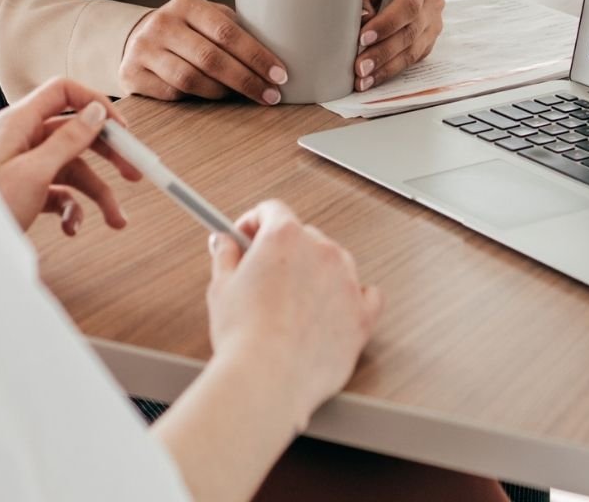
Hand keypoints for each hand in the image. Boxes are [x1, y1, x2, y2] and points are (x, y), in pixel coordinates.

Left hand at [0, 77, 142, 235]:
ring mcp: (25, 165)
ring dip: (98, 194)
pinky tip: (73, 227)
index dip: (94, 105)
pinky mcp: (26, 190)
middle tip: (134, 173)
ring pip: (73, 169)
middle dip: (108, 156)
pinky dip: (72, 210)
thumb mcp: (34, 172)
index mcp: (19, 123)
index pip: (63, 93)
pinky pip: (60, 192)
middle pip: (75, 134)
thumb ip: (67, 140)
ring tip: (116, 220)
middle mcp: (22, 139)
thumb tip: (96, 112)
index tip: (122, 130)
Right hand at [121, 0, 288, 103]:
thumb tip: (282, 50)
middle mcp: (162, 23)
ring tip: (246, 96)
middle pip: (211, 58)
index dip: (256, 55)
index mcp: (187, 4)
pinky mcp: (132, 75)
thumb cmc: (188, 31)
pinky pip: (173, 94)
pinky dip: (198, 98)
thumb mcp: (208, 19)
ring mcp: (143, 49)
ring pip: (191, 80)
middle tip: (271, 95)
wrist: (138, 39)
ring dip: (224, 92)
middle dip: (246, 80)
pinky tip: (214, 98)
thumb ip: (236, 29)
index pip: (227, 31)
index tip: (280, 74)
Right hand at [205, 200, 383, 426]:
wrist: (268, 378)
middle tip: (263, 276)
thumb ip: (225, 256)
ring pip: (335, 263)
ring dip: (316, 273)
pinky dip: (351, 298)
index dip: (255, 223)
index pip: (273, 210)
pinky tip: (334, 308)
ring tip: (292, 303)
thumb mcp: (221, 287)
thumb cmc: (244, 337)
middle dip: (284, 252)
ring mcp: (346, 282)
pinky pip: (367, 295)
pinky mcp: (362, 315)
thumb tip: (225, 244)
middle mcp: (321, 251)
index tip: (247, 237)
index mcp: (285, 237)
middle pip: (304, 236)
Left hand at [354, 0, 442, 91]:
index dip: (387, 24)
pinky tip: (373, 79)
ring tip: (363, 79)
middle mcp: (431, 3)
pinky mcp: (429, 41)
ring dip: (386, 68)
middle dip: (382, 53)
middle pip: (410, 32)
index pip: (408, 4)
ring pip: (413, 51)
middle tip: (360, 67)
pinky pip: (412, 59)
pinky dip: (390, 70)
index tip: (363, 38)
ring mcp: (433, 24)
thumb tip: (362, 20)